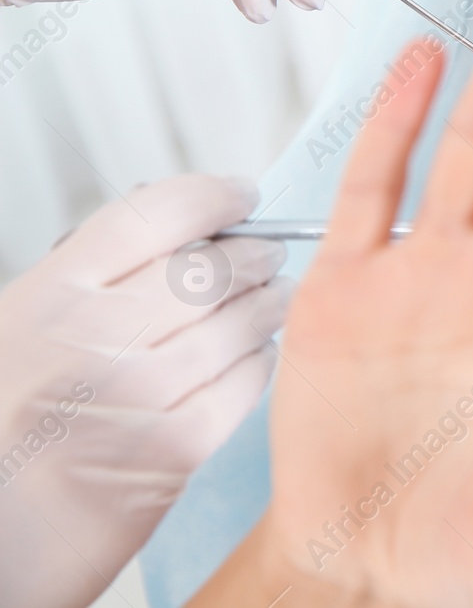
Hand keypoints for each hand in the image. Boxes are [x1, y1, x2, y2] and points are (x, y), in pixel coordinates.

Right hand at [0, 174, 289, 607]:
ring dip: (269, 304)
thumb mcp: (22, 330)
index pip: (153, 215)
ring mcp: (138, 394)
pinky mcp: (176, 450)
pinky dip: (259, 363)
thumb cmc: (10, 427)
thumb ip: (93, 277)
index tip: (240, 194)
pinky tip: (255, 357)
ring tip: (274, 297)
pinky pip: (245, 383)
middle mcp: (92, 339)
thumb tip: (190, 225)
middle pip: (209, 267)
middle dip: (253, 253)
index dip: (211, 196)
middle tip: (268, 252)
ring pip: (240, 321)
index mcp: (49, 297)